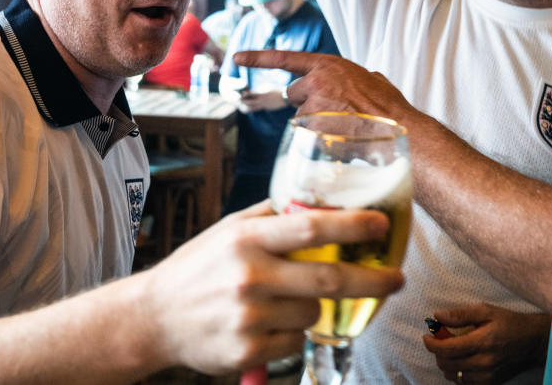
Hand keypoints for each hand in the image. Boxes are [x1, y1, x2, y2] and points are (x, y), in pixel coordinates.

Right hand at [140, 203, 402, 373]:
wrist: (155, 316)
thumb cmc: (199, 268)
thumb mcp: (229, 230)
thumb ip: (271, 217)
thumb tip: (319, 201)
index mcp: (247, 240)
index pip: (310, 228)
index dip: (352, 226)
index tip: (381, 224)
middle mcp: (249, 276)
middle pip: (328, 280)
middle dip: (372, 280)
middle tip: (396, 278)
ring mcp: (248, 317)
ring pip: (314, 313)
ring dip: (315, 306)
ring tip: (288, 299)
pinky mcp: (247, 350)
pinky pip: (296, 341)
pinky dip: (294, 332)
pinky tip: (271, 323)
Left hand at [232, 50, 425, 126]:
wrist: (399, 129)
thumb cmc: (391, 108)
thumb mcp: (376, 82)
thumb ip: (361, 78)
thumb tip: (367, 81)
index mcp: (329, 65)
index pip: (285, 59)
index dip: (258, 57)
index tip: (236, 57)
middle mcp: (316, 81)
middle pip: (294, 94)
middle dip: (307, 104)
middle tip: (333, 114)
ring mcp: (313, 105)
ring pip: (302, 118)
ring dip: (316, 124)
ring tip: (344, 129)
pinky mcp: (313, 128)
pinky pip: (308, 136)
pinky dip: (319, 140)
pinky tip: (341, 140)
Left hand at [423, 304, 550, 384]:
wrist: (533, 343)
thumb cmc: (509, 323)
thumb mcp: (486, 311)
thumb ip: (461, 314)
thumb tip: (437, 316)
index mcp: (482, 342)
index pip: (447, 349)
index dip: (431, 344)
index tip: (426, 336)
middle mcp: (484, 363)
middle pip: (447, 364)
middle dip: (437, 353)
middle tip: (440, 341)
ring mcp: (487, 376)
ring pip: (454, 376)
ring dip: (447, 364)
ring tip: (452, 351)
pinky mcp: (491, 383)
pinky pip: (465, 383)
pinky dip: (458, 373)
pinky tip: (462, 361)